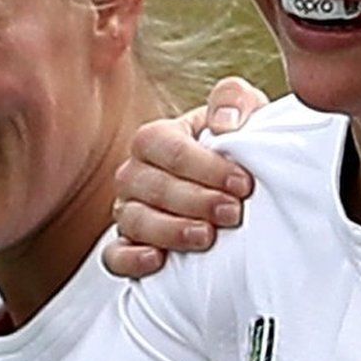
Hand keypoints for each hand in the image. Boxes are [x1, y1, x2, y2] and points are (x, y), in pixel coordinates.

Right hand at [104, 76, 268, 277]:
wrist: (239, 192)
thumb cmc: (236, 148)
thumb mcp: (244, 113)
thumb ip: (234, 99)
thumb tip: (224, 123)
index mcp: (156, 139)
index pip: (165, 147)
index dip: (205, 166)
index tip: (243, 183)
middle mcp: (135, 174)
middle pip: (150, 186)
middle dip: (195, 200)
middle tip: (233, 212)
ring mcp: (128, 211)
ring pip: (134, 221)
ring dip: (171, 230)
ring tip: (207, 237)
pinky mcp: (128, 248)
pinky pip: (115, 256)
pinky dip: (132, 260)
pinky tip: (159, 260)